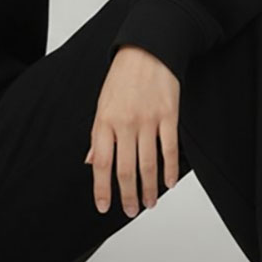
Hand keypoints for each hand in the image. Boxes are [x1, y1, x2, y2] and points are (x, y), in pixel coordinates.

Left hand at [84, 44, 180, 216]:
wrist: (148, 51)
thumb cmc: (122, 77)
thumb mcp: (101, 103)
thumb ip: (98, 134)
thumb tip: (91, 161)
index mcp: (104, 120)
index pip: (101, 163)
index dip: (102, 188)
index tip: (104, 206)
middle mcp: (125, 122)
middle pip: (125, 169)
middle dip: (128, 195)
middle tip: (131, 210)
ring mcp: (148, 120)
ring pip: (148, 164)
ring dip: (150, 188)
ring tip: (149, 203)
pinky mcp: (169, 116)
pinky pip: (169, 149)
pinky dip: (170, 170)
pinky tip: (169, 183)